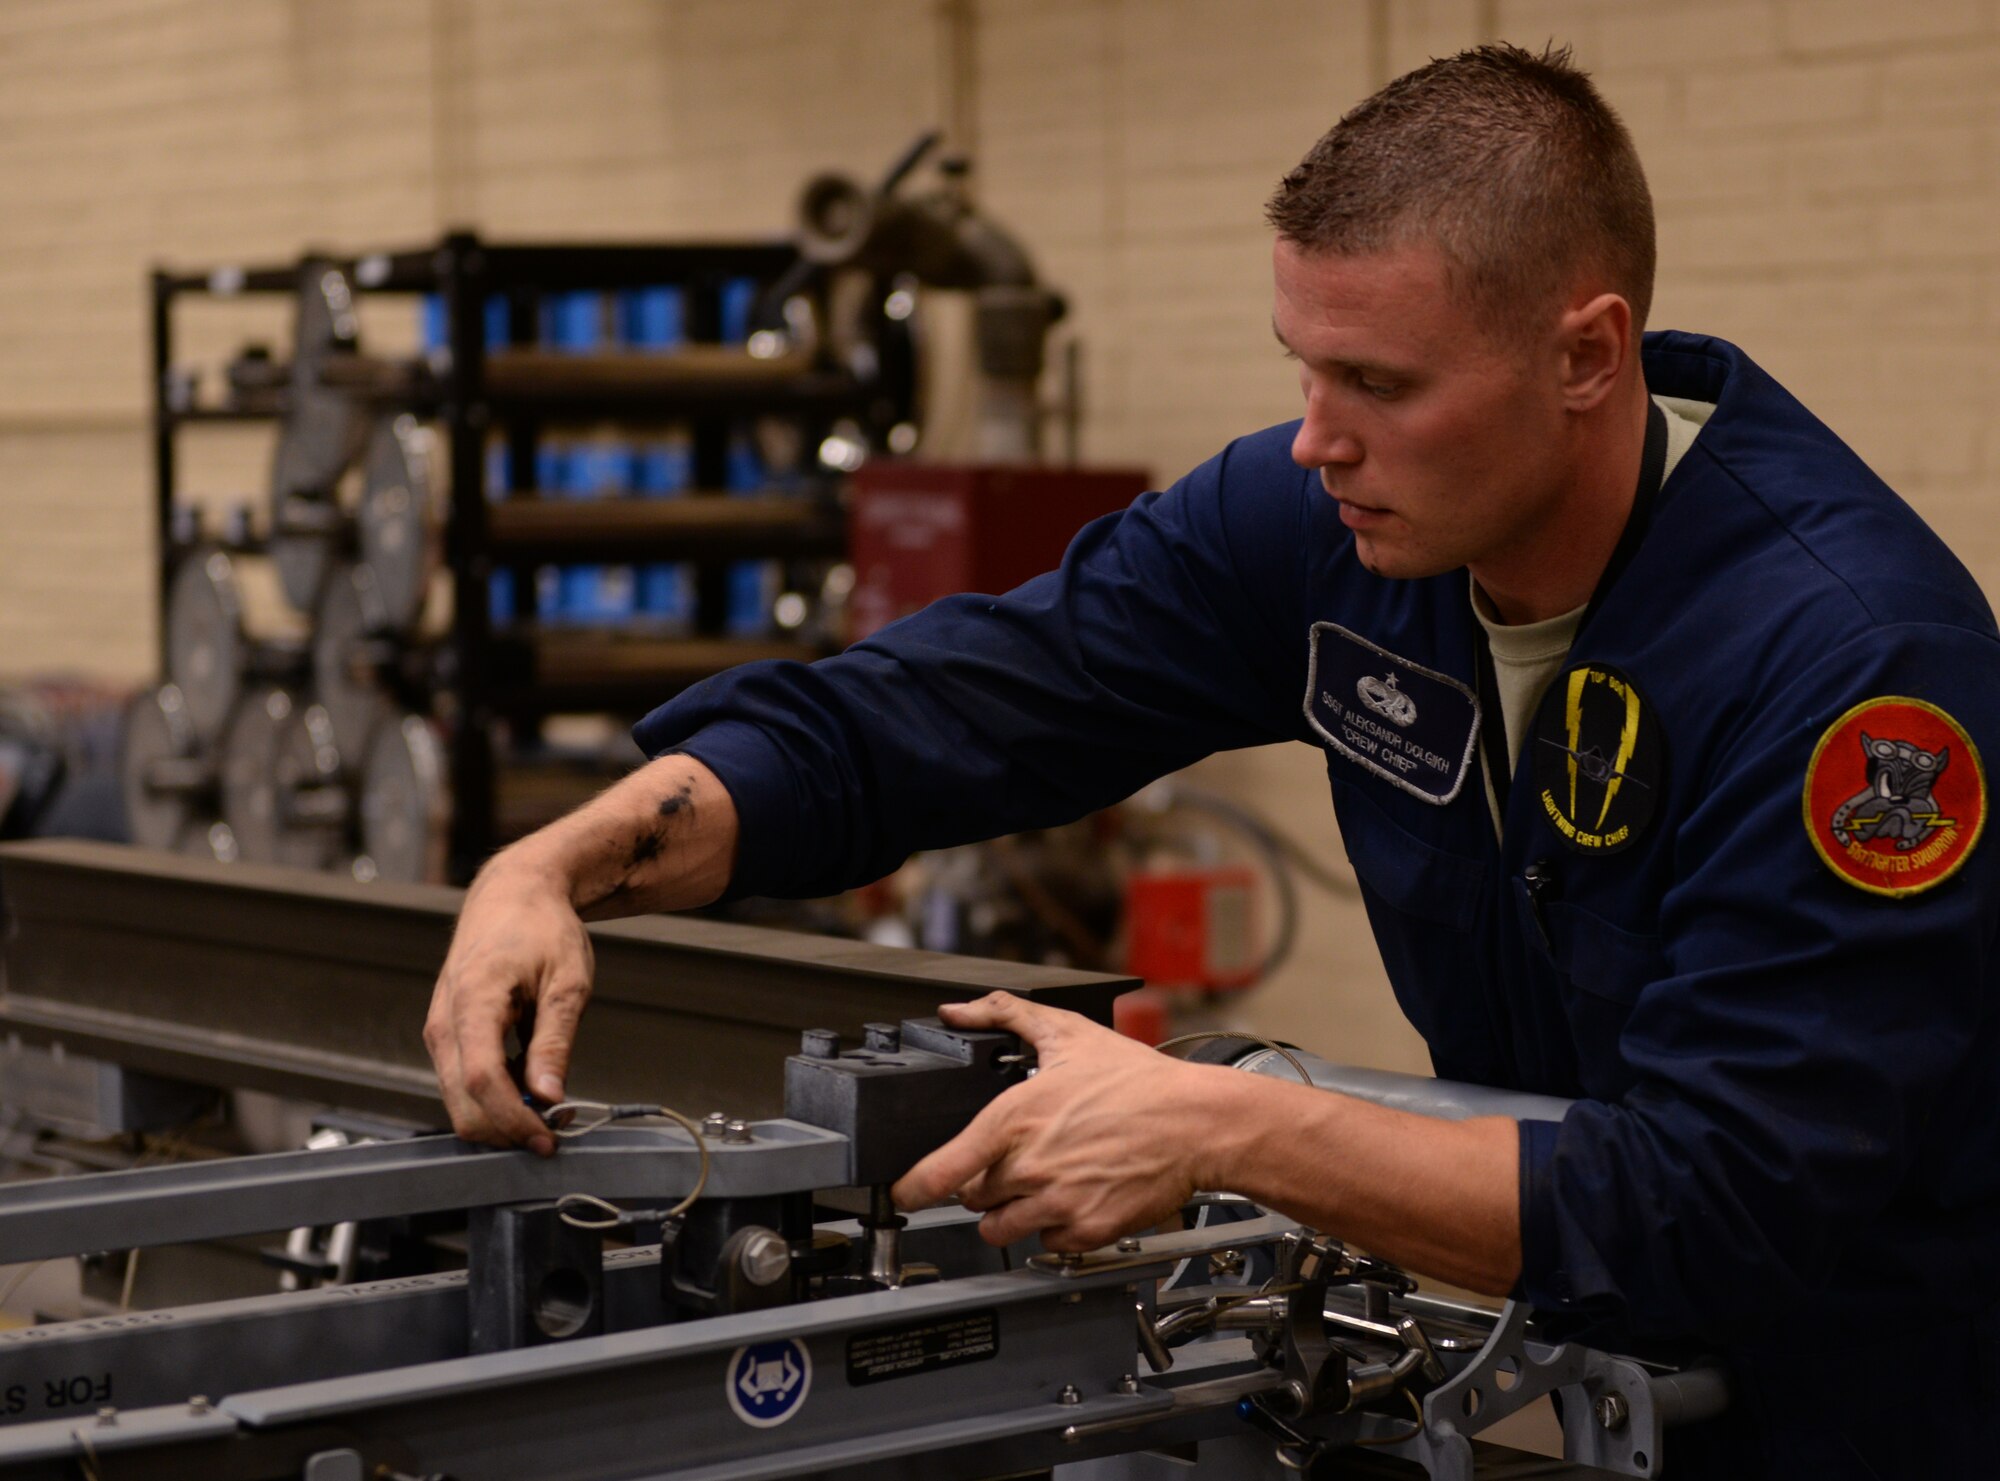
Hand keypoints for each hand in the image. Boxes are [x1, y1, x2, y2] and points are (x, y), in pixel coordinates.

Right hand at [424, 851, 594, 1154]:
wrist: (513, 894)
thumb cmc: (542, 929)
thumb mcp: (567, 982)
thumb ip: (555, 1042)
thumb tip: (548, 1097)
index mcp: (473, 1001)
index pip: (480, 1080)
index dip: (513, 1120)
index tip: (548, 1139)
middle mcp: (444, 1021)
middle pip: (462, 1103)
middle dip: (507, 1129)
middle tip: (556, 1129)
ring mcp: (440, 1030)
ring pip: (459, 1099)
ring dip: (502, 1116)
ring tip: (551, 1106)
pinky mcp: (447, 1036)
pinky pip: (462, 1083)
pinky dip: (495, 1098)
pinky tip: (531, 1086)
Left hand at [892, 992, 1226, 1251]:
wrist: (1196, 1123)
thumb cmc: (1139, 1081)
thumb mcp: (1067, 1033)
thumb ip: (1003, 1015)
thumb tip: (959, 1010)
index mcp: (1014, 1119)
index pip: (940, 1172)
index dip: (912, 1188)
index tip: (903, 1193)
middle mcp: (1029, 1166)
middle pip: (972, 1198)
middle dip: (984, 1182)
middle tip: (1013, 1161)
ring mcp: (1057, 1203)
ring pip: (1001, 1228)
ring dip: (1010, 1212)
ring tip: (1038, 1186)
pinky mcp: (1087, 1230)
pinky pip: (1047, 1242)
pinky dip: (1053, 1227)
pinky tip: (1072, 1197)